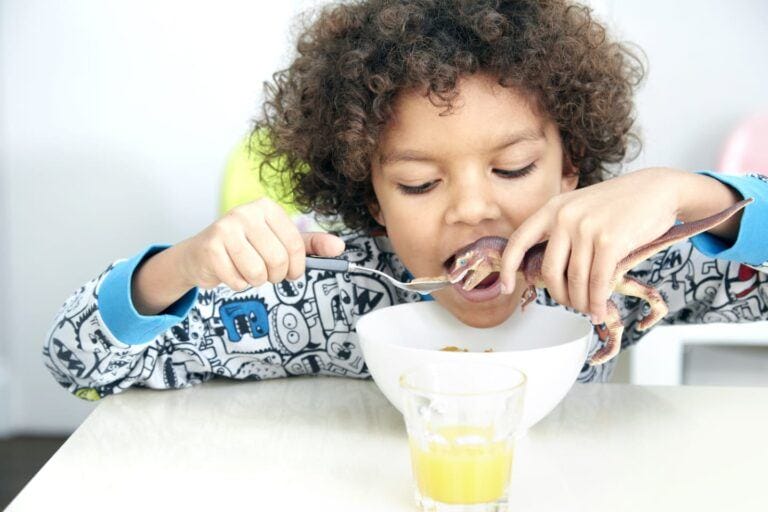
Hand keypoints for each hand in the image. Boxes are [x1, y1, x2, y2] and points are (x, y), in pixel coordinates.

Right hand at [177, 198, 344, 290]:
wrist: (201, 255)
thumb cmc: (245, 247)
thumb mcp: (279, 241)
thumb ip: (310, 245)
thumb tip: (339, 247)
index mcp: (267, 208)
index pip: (295, 244)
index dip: (297, 266)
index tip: (291, 272)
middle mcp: (246, 212)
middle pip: (277, 260)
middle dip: (274, 275)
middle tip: (264, 272)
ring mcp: (226, 228)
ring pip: (257, 272)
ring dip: (255, 280)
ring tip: (246, 269)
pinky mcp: (211, 248)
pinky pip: (237, 280)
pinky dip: (237, 283)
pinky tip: (230, 271)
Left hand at [499, 168, 686, 324]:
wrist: (658, 189)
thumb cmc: (620, 204)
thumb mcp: (580, 207)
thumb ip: (562, 231)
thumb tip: (547, 271)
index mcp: (553, 208)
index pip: (518, 241)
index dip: (508, 268)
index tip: (506, 287)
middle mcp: (564, 217)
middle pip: (549, 271)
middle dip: (558, 295)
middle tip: (570, 304)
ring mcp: (586, 228)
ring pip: (575, 280)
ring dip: (582, 302)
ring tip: (589, 310)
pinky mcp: (610, 241)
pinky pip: (598, 282)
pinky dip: (598, 301)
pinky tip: (599, 310)